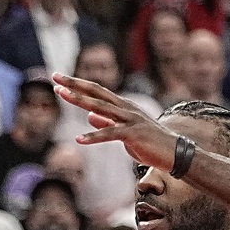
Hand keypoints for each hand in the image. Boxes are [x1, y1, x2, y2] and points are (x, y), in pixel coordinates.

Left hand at [53, 73, 177, 168]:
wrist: (174, 153)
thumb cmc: (149, 143)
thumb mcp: (124, 131)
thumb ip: (106, 122)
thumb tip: (89, 116)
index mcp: (122, 106)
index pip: (96, 91)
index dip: (78, 85)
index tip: (59, 79)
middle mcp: (125, 108)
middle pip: (96, 93)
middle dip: (74, 84)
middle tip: (55, 77)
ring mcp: (130, 119)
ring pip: (101, 107)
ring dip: (80, 100)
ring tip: (62, 95)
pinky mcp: (134, 134)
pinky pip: (111, 134)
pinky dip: (94, 136)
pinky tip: (79, 139)